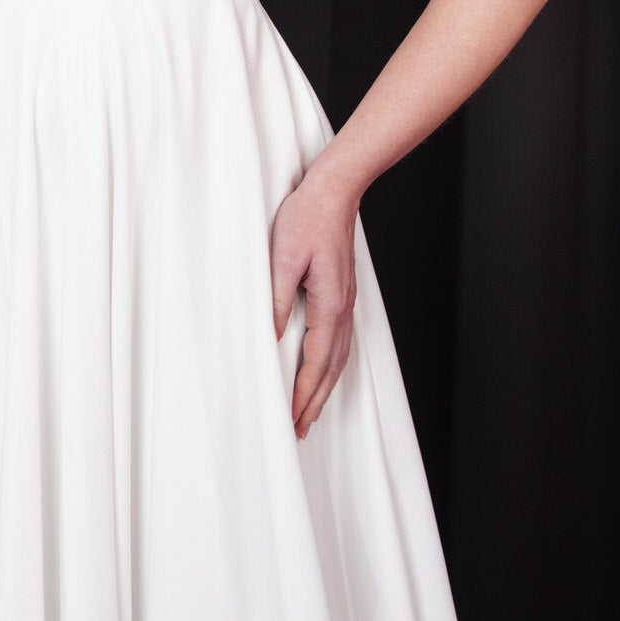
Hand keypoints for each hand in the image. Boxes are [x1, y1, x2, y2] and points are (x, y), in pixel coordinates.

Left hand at [270, 175, 360, 438]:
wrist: (336, 190)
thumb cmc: (306, 218)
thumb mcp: (283, 258)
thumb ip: (277, 300)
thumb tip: (272, 337)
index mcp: (329, 305)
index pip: (315, 363)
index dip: (302, 394)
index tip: (292, 419)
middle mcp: (343, 309)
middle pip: (332, 369)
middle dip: (315, 401)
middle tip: (301, 429)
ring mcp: (347, 302)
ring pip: (340, 357)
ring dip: (325, 387)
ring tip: (311, 410)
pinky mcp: (343, 293)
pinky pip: (341, 341)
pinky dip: (332, 365)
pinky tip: (325, 369)